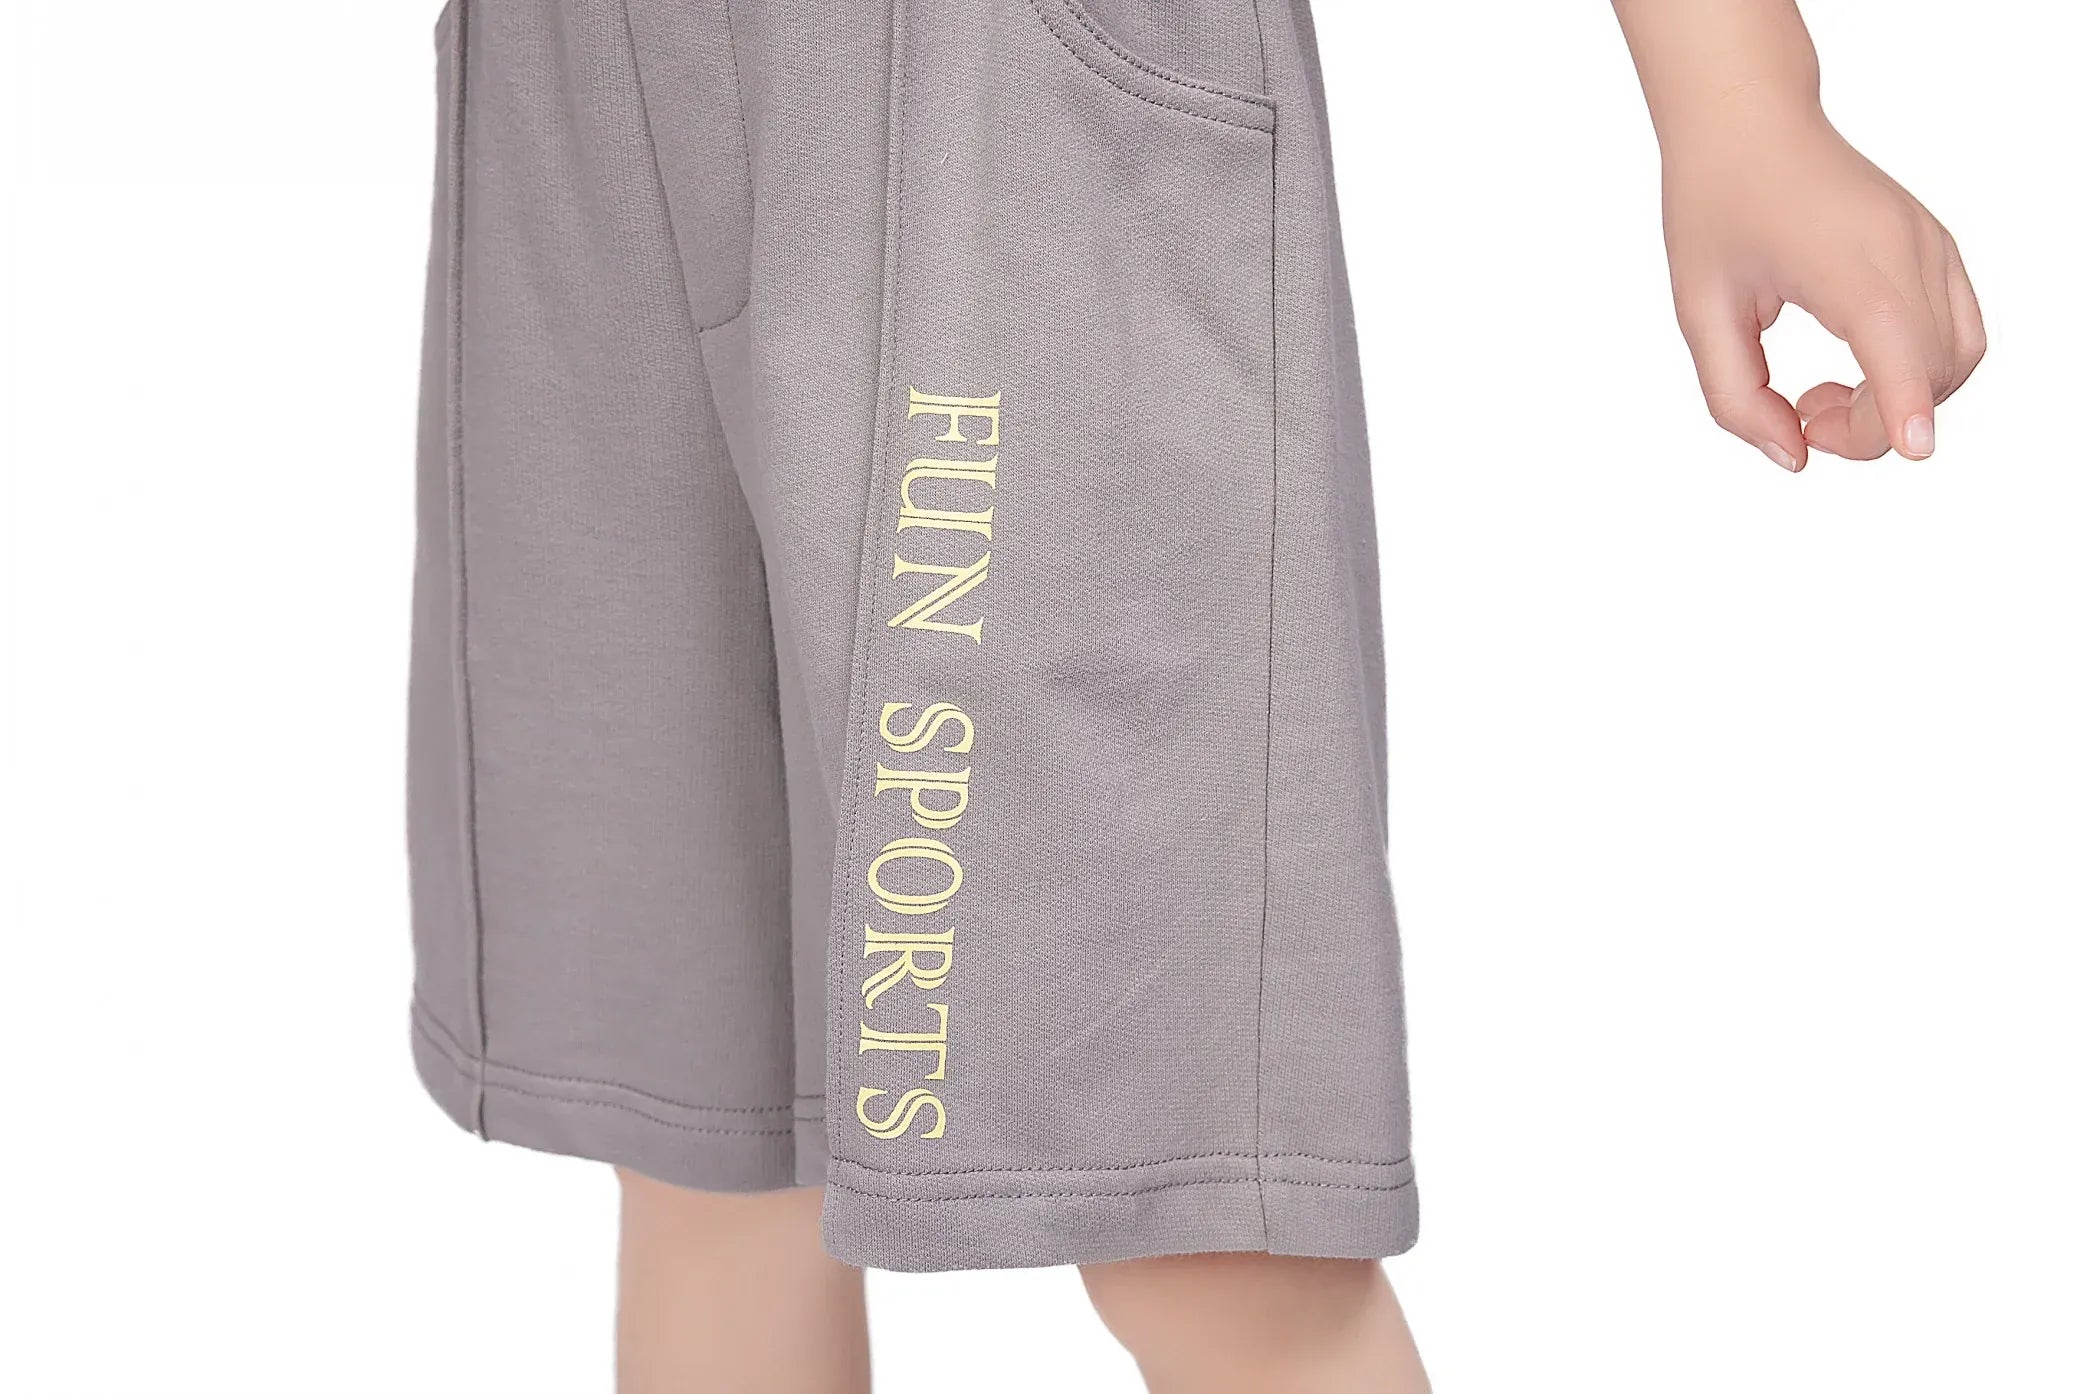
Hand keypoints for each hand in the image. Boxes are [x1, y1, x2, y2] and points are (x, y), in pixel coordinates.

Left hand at [1659, 102, 1984, 470]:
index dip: (1906, 408)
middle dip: (1873, 424)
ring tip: (1819, 394)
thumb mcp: (1699, 312)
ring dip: (1899, 399)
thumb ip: (1736, 397)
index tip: (1913, 451)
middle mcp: (1906, 249)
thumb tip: (1794, 456)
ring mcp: (1930, 244)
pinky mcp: (1935, 246)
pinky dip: (1916, 369)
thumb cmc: (1717, 209)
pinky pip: (1955, 330)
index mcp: (1846, 262)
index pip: (1899, 347)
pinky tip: (1853, 363)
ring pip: (1956, 356)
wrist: (1749, 124)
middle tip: (1801, 416)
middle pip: (1931, 371)